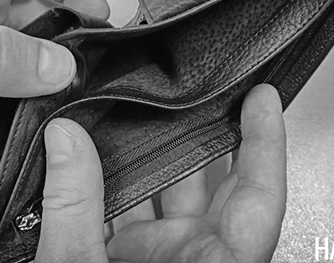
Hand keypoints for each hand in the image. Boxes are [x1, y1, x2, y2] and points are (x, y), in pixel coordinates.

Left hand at [0, 0, 109, 152]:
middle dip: (68, 34)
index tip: (99, 17)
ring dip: (47, 68)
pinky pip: (0, 76)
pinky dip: (23, 91)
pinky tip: (27, 114)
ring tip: (64, 97)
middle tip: (88, 70)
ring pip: (20, 46)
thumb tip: (61, 64)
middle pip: (36, 8)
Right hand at [35, 83, 285, 262]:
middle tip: (190, 88)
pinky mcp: (138, 260)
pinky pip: (140, 208)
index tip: (264, 100)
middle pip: (213, 185)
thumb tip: (65, 140)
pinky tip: (106, 148)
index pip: (257, 200)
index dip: (268, 145)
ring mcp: (167, 262)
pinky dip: (124, 177)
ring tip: (142, 106)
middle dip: (201, 133)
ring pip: (174, 193)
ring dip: (156, 152)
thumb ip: (73, 207)